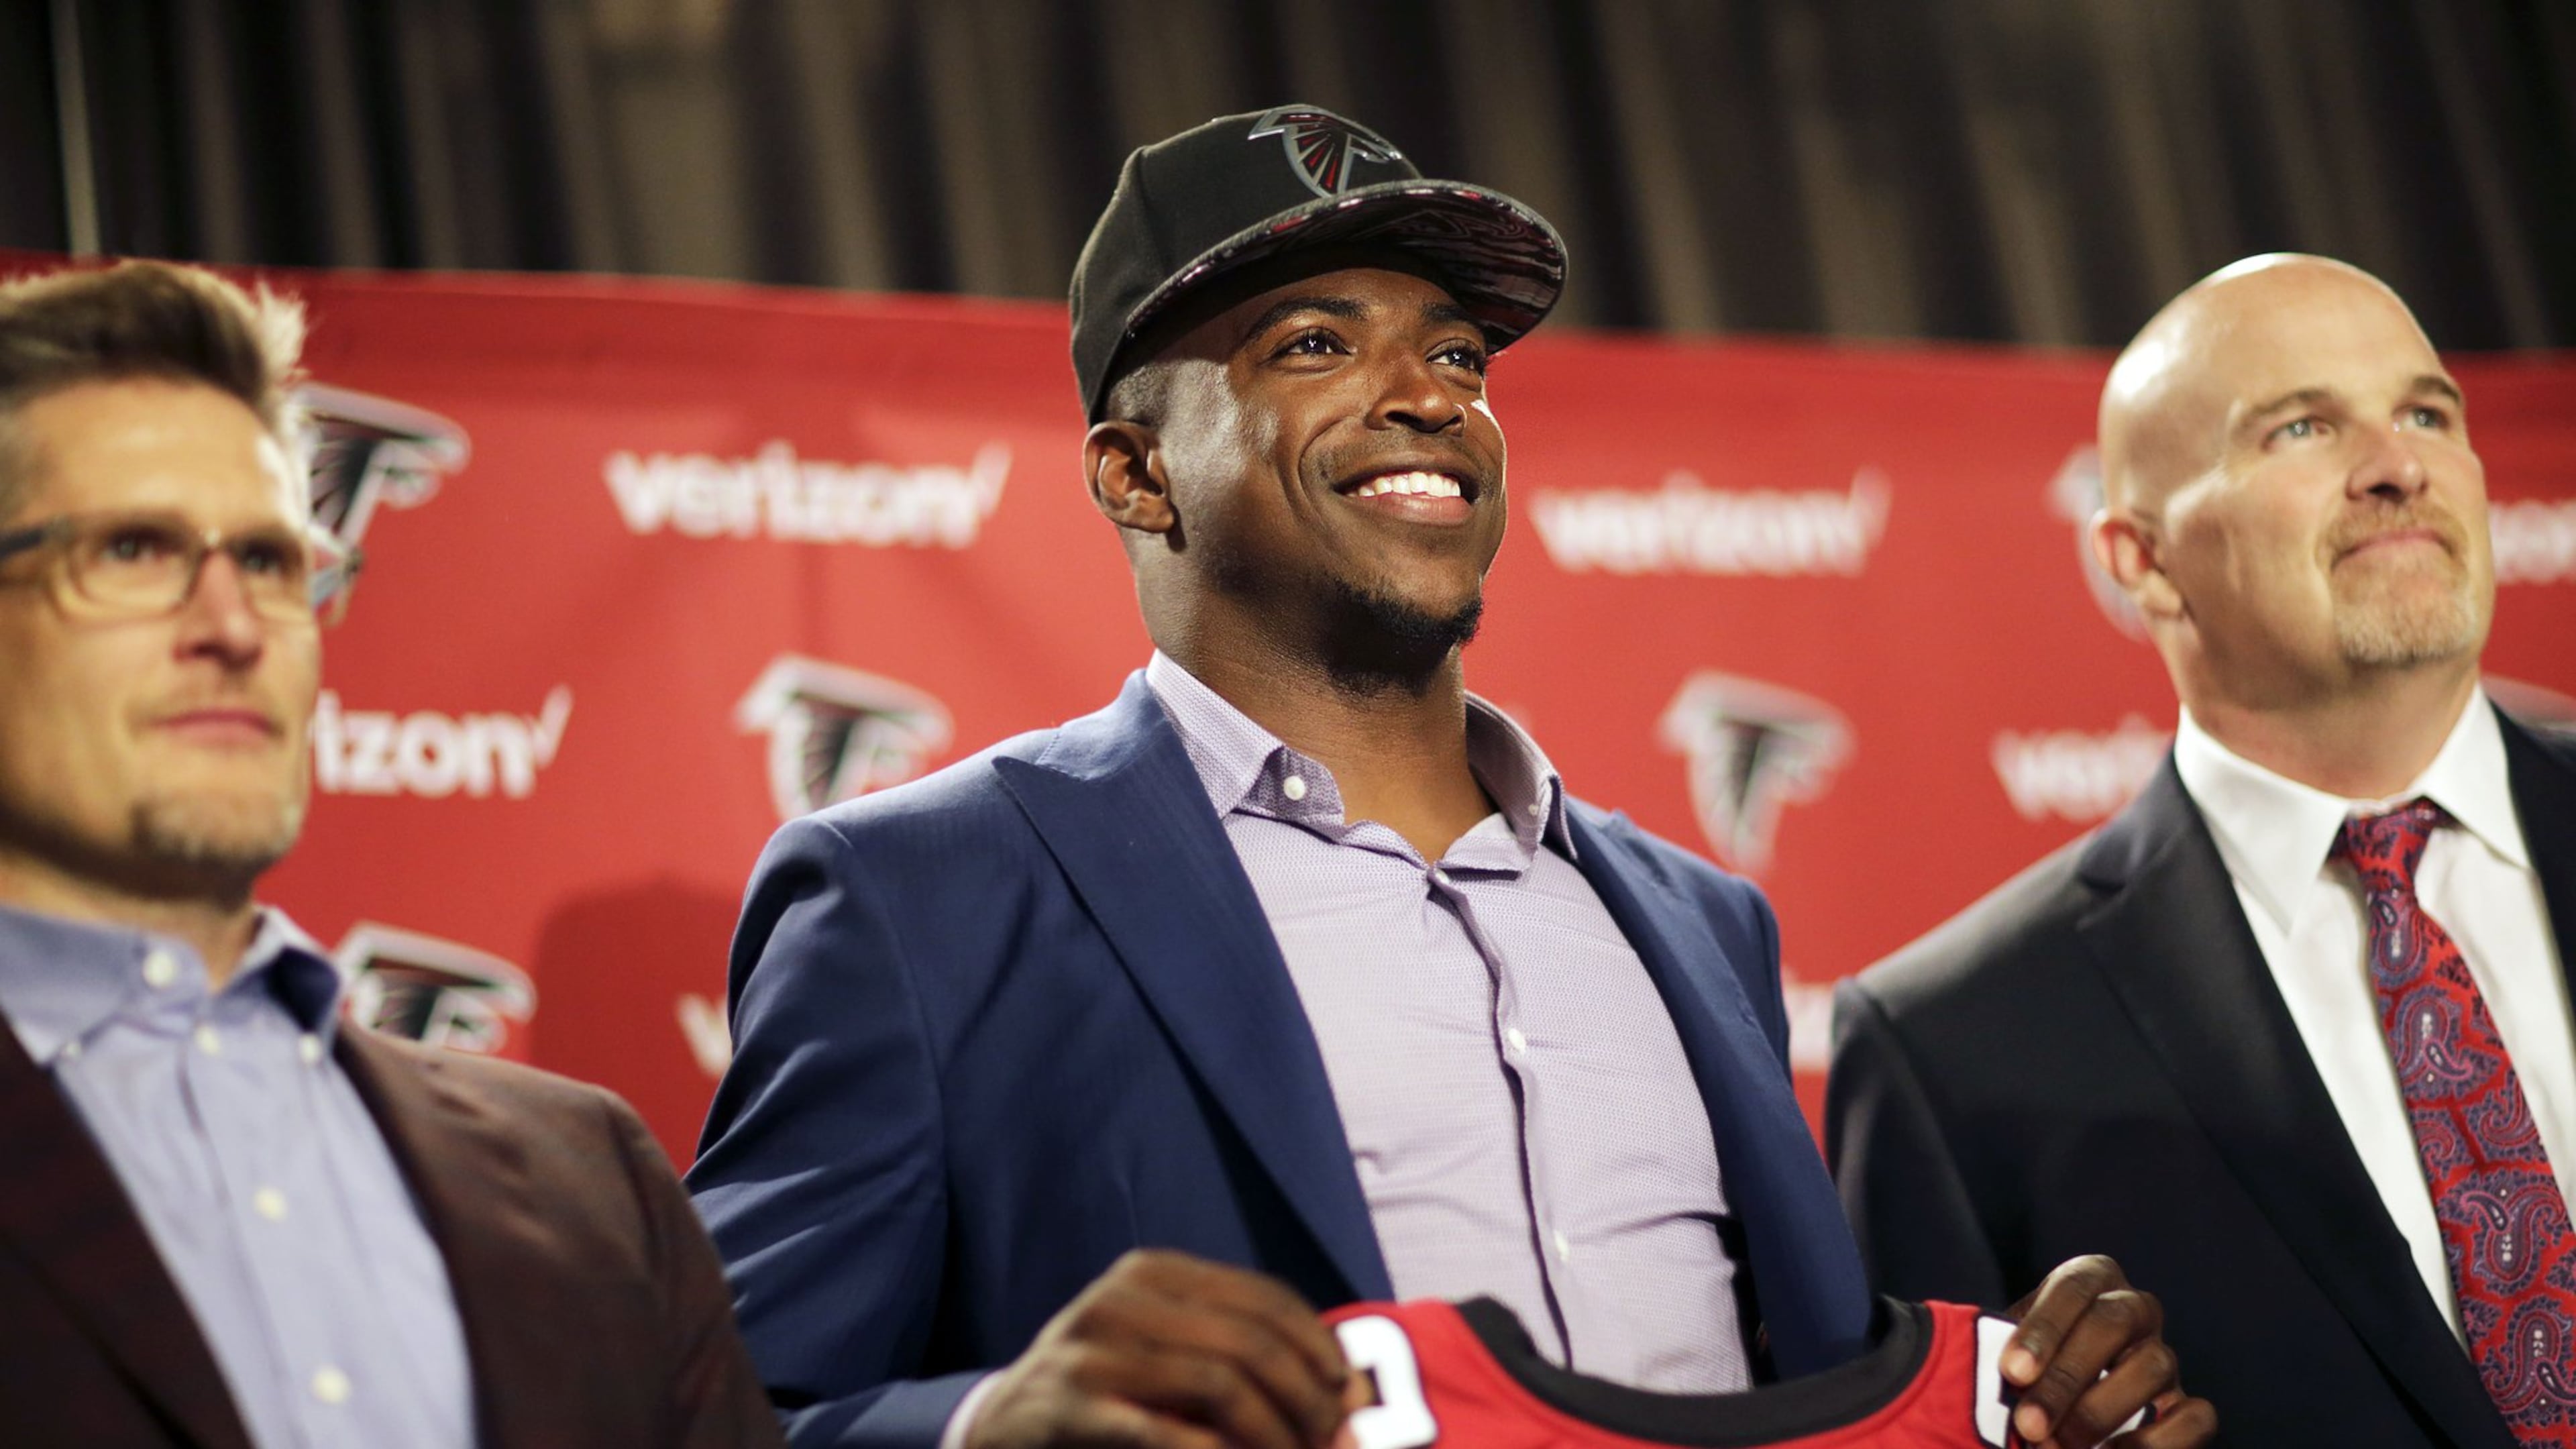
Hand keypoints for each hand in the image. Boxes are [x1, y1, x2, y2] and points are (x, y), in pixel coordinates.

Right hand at [966, 1249, 1351, 1448]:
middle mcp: (1123, 1296)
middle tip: (1333, 1443)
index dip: (1319, 1348)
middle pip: (1249, 1342)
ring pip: (1218, 1384)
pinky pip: (1160, 1430)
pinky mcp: (1069, 1402)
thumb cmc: (1106, 1389)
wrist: (1000, 1426)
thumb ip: (1237, 1355)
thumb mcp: (1166, 1352)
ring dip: (1272, 1435)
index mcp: (1155, 1272)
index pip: (1264, 1297)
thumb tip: (1348, 1389)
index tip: (1350, 1396)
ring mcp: (1091, 1347)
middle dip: (1306, 1400)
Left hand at [1997, 1255, 2216, 1447]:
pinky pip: (2196, 1416)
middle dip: (2066, 1378)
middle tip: (2029, 1424)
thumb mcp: (2008, 1348)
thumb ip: (1993, 1346)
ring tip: (2054, 1447)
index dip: (2044, 1328)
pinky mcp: (2187, 1403)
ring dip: (2100, 1413)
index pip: (2074, 1287)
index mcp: (2090, 1278)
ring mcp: (2164, 1355)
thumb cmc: (2024, 1367)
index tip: (2013, 1371)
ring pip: (2153, 1367)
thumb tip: (1963, 1358)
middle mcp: (2134, 1307)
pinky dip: (2154, 1442)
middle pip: (2112, 1324)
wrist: (2055, 1403)